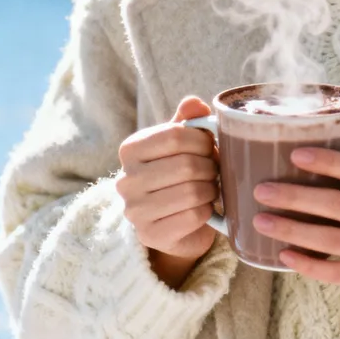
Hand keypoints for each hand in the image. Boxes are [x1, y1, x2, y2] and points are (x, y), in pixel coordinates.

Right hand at [116, 97, 219, 287]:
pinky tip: (203, 209)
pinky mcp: (150, 235)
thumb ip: (188, 120)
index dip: (203, 140)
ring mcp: (134, 211)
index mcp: (131, 149)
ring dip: (211, 189)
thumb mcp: (181, 143)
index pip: (175, 135)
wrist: (173, 222)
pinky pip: (193, 216)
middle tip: (214, 171)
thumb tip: (194, 103)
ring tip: (210, 188)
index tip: (210, 147)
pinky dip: (207, 211)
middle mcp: (125, 180)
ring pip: (192, 192)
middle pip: (186, 165)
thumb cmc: (179, 174)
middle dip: (210, 167)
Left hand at [252, 145, 339, 304]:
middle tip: (263, 190)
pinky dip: (307, 264)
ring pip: (331, 240)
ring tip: (260, 221)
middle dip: (297, 197)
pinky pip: (334, 273)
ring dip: (293, 230)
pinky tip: (282, 254)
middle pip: (339, 205)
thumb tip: (332, 126)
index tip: (295, 154)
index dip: (328, 161)